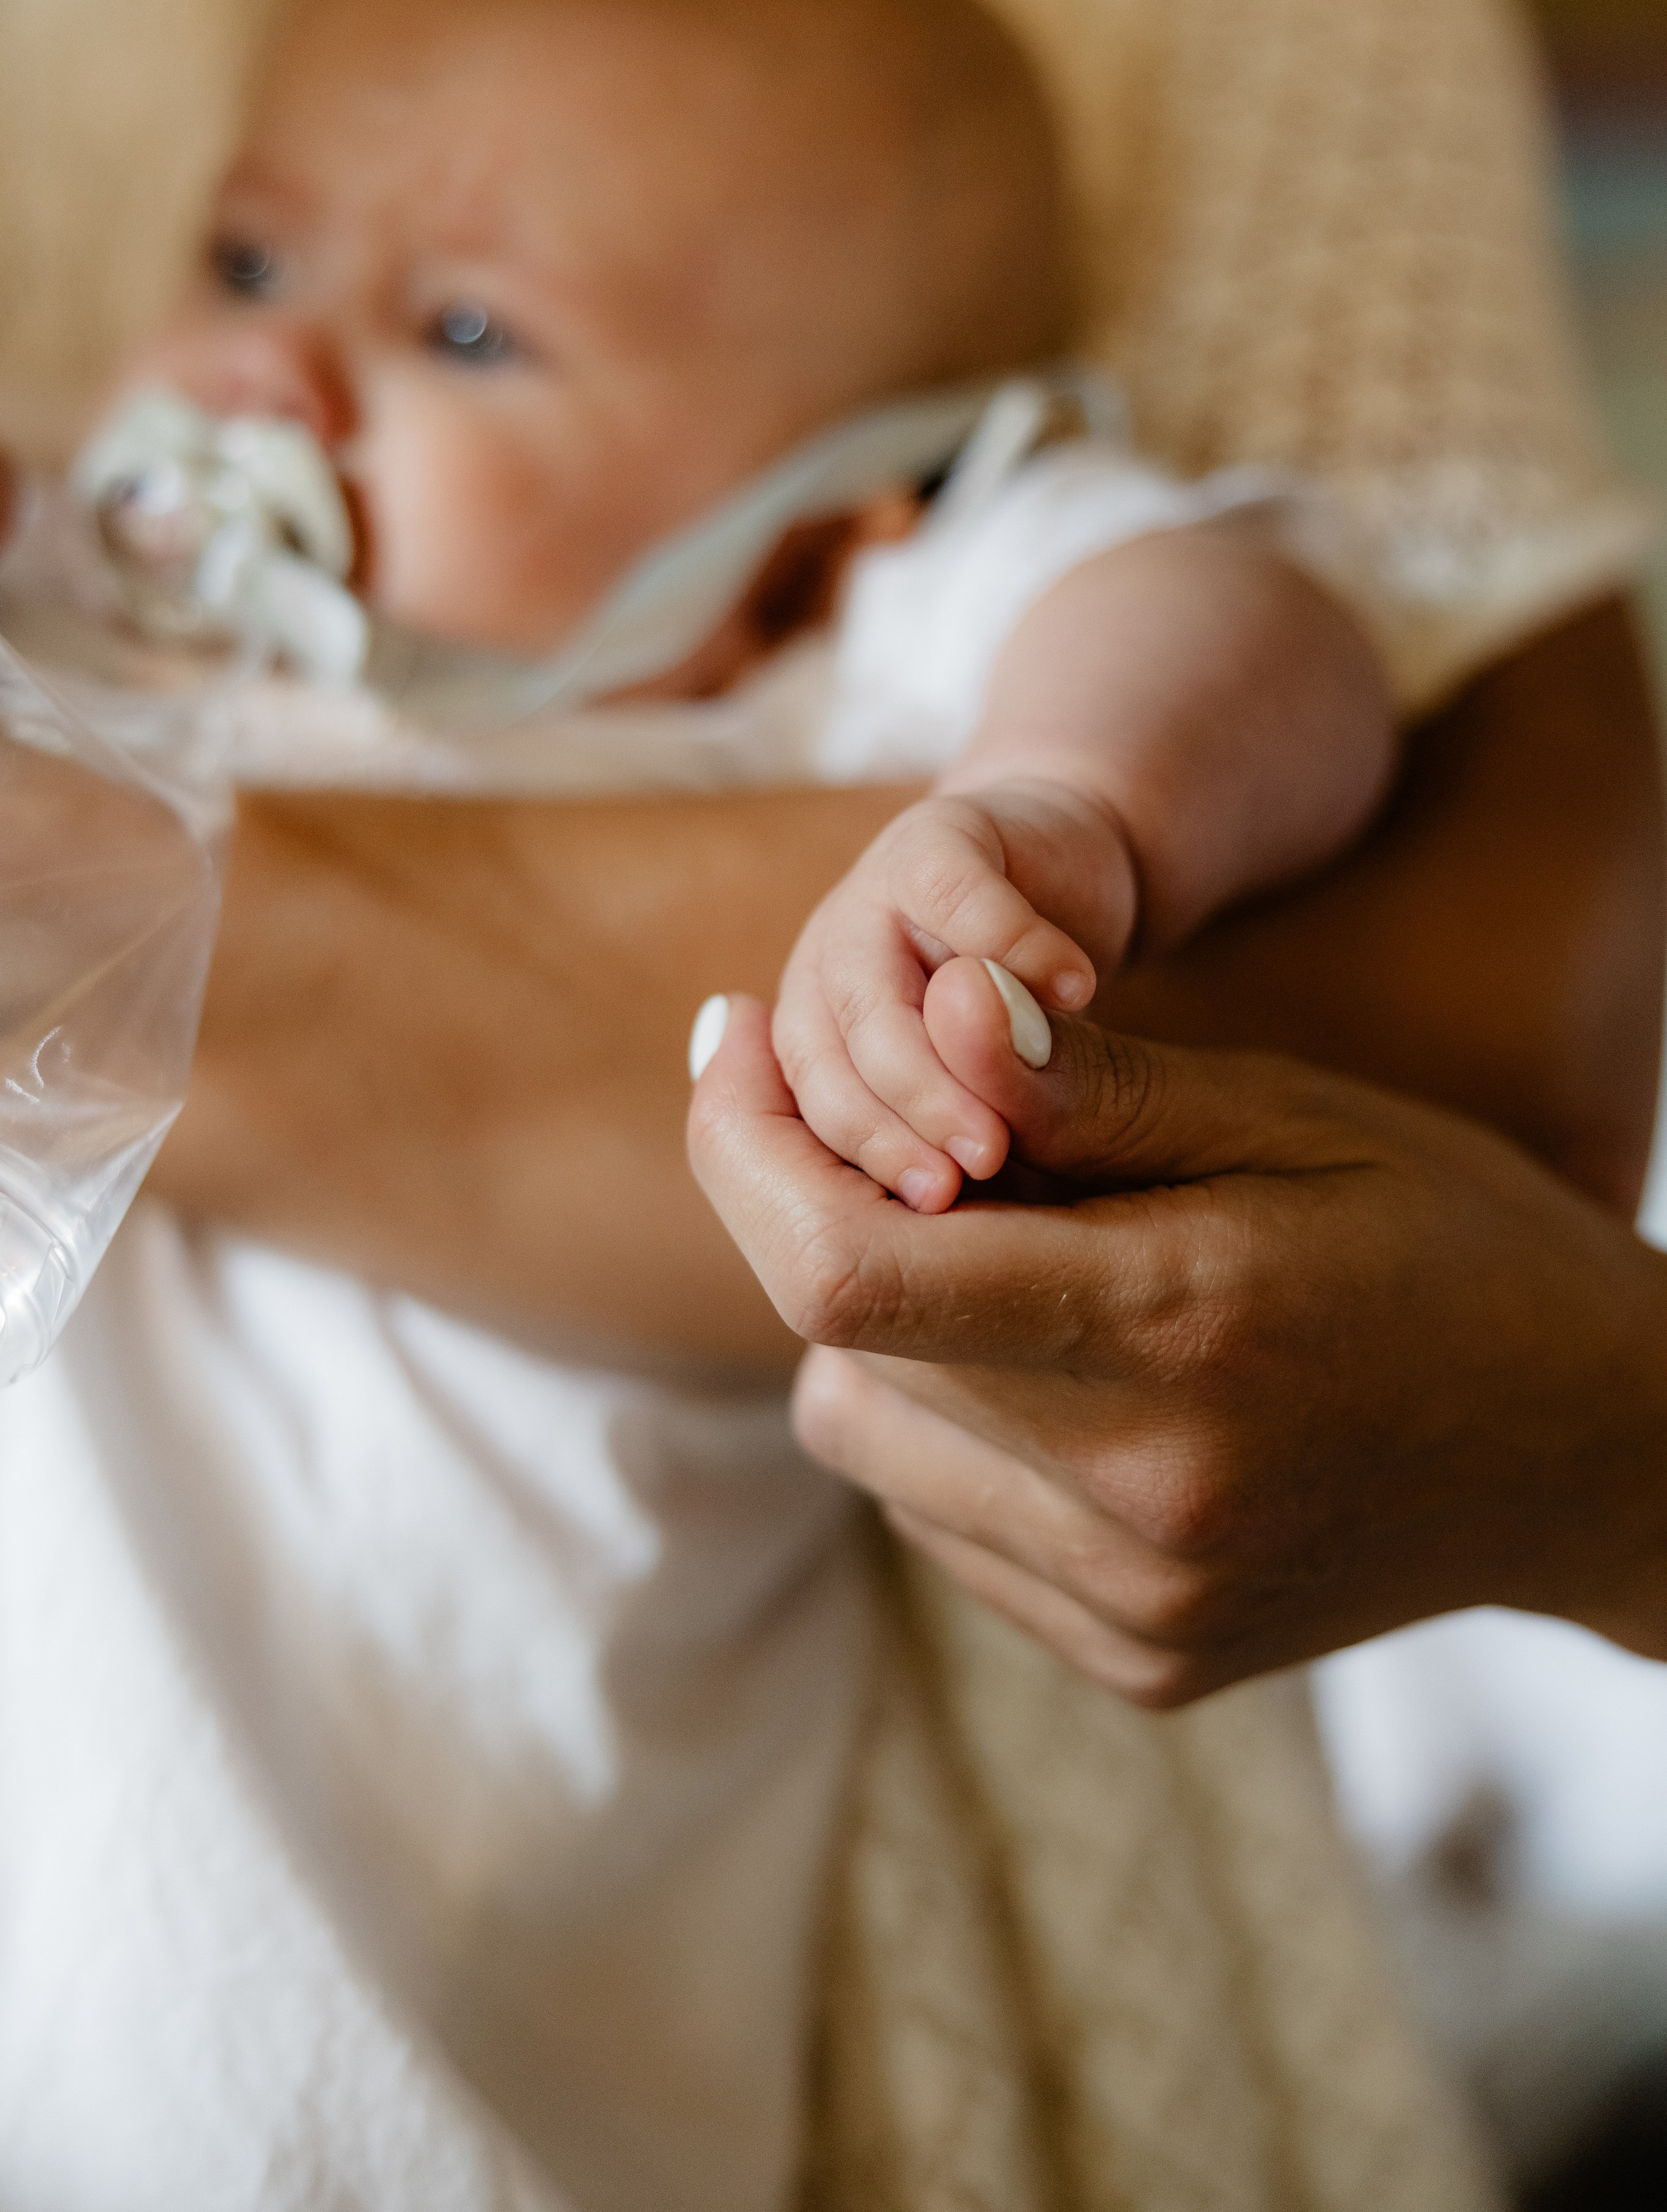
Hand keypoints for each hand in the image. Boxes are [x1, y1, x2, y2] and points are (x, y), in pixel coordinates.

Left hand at [689, 966, 1666, 1704]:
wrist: (1594, 1453)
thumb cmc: (1450, 1240)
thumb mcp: (1291, 1117)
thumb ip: (1089, 1084)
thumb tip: (925, 1007)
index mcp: (1180, 1335)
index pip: (847, 1273)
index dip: (740, 1149)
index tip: (727, 1037)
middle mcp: (1139, 1500)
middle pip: (834, 1351)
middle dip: (823, 1210)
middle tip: (911, 1131)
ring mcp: (1133, 1608)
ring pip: (865, 1439)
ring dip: (881, 1329)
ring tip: (1016, 1255)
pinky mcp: (1134, 1663)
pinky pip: (942, 1522)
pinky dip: (950, 1427)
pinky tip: (1063, 1369)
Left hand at [770, 781, 1135, 1213]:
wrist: (1072, 876)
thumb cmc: (1040, 1027)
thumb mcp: (1019, 1113)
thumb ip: (972, 1146)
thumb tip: (937, 1194)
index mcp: (815, 1064)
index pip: (790, 1138)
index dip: (854, 1172)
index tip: (935, 1211)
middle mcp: (819, 985)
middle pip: (817, 1073)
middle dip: (887, 1136)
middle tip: (969, 1181)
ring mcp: (865, 905)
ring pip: (865, 1001)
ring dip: (935, 1069)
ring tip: (1012, 1124)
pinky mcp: (932, 839)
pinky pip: (950, 896)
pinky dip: (1013, 945)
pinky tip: (1079, 992)